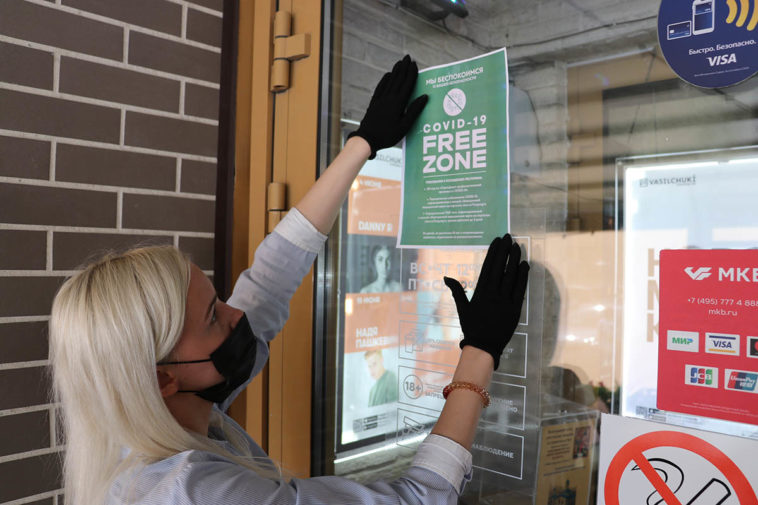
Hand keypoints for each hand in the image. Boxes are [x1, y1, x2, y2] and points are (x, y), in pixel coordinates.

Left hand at [348, 55, 427, 159]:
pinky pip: (380, 87)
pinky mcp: (374, 102)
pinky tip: (387, 75)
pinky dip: (385, 79)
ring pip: (389, 81)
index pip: (407, 85)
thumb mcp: (405, 126)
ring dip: (395, 71)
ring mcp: (380, 99)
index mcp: (398, 103)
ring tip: (399, 62)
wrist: (367, 139)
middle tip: (408, 57)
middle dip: (403, 68)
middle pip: (398, 79)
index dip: (411, 74)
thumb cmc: (388, 135)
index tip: (415, 64)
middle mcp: (389, 98)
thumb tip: (425, 97)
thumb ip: (414, 110)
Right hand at [444, 234, 528, 369]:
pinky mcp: (515, 309)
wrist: (484, 346)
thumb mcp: (462, 308)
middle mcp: (492, 294)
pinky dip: (523, 276)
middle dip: (504, 251)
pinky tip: (525, 264)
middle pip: (500, 267)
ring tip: (517, 246)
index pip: (488, 267)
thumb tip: (446, 277)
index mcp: (480, 292)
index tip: (497, 241)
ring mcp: (504, 301)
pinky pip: (520, 289)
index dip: (493, 252)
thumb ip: (457, 291)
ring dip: (515, 260)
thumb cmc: (472, 327)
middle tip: (508, 237)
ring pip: (511, 276)